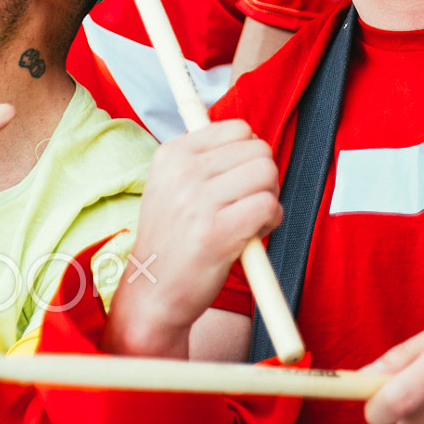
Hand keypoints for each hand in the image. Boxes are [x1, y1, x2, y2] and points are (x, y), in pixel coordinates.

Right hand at [103, 119, 280, 357]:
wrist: (152, 295)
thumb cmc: (175, 239)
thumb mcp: (173, 186)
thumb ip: (207, 157)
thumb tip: (249, 134)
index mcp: (170, 155)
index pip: (239, 129)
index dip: (248, 156)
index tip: (233, 182)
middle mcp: (180, 173)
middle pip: (260, 150)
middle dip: (263, 178)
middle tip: (242, 206)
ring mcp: (196, 201)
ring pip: (268, 173)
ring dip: (268, 199)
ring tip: (243, 221)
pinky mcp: (215, 231)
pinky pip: (269, 205)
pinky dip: (271, 221)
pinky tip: (248, 236)